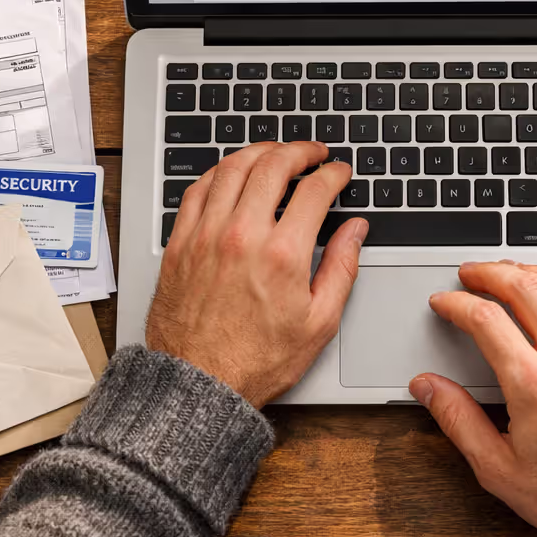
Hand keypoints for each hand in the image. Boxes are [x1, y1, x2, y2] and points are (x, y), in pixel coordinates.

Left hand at [146, 142, 367, 407]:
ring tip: (276, 154)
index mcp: (282, 254)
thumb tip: (356, 231)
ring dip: (260, 152)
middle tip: (313, 153)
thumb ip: (343, 268)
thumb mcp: (319, 323)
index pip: (314, 190)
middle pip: (273, 165)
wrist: (199, 385)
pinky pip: (198, 189)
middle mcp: (242, 235)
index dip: (333, 173)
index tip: (339, 172)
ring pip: (233, 168)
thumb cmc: (257, 361)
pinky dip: (220, 172)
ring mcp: (206, 235)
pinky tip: (233, 173)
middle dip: (299, 151)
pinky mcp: (180, 243)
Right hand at [410, 261, 536, 536]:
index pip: (485, 319)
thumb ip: (459, 421)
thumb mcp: (501, 470)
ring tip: (516, 273)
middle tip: (474, 273)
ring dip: (536, 273)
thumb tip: (428, 388)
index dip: (457, 303)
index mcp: (534, 385)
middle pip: (526, 288)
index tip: (446, 302)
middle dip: (492, 273)